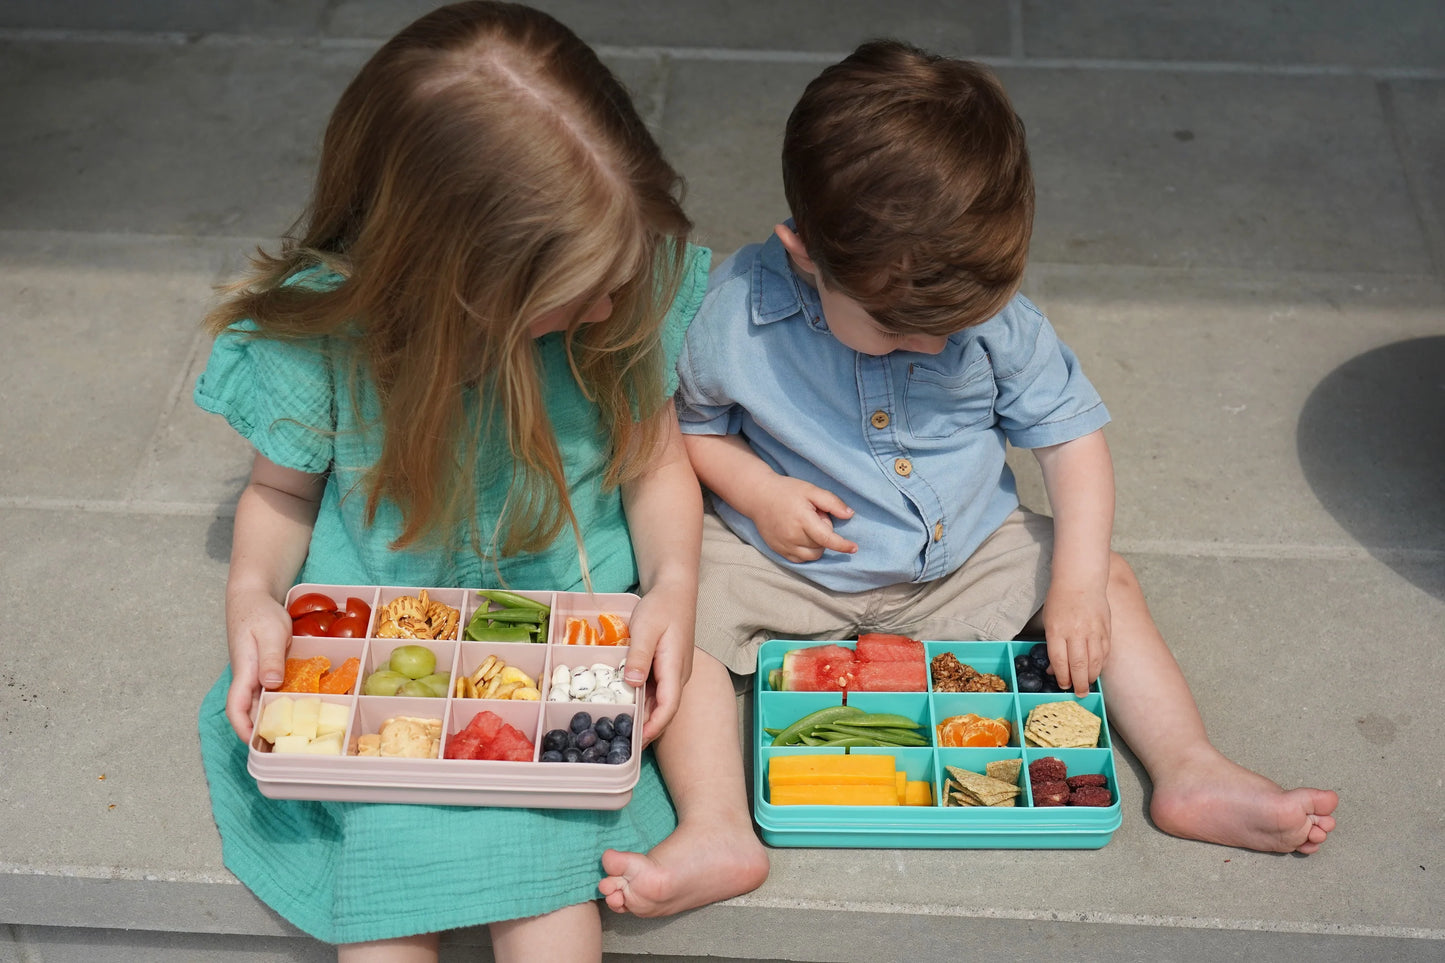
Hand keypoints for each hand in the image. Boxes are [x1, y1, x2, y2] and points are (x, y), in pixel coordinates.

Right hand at [223, 585, 291, 740]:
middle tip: (283, 746)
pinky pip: (269, 691)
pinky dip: (280, 702)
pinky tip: (297, 707)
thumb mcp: (271, 633)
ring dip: (271, 718)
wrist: (252, 597)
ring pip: (259, 702)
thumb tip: (270, 685)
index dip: (243, 728)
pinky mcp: (264, 669)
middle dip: (260, 730)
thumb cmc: (259, 613)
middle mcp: (247, 677)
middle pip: (248, 711)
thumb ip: (271, 658)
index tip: (255, 743)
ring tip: (293, 733)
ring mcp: (255, 674)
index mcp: (244, 672)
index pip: (236, 707)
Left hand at [619, 579, 695, 744]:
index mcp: (675, 668)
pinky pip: (655, 692)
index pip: (668, 707)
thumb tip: (632, 684)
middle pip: (664, 710)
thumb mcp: (646, 628)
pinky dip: (642, 703)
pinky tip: (625, 706)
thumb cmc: (661, 607)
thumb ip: (639, 655)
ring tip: (620, 730)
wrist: (675, 591)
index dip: (654, 727)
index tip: (637, 742)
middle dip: (645, 729)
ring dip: (643, 717)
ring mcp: (673, 673)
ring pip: (659, 703)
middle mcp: (677, 676)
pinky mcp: (666, 669)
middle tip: (620, 743)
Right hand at [751, 476, 858, 561]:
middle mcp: (792, 536)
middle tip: (814, 517)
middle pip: (821, 545)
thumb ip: (832, 502)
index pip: (827, 539)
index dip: (842, 545)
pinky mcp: (778, 550)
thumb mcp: (811, 490)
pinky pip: (799, 559)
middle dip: (824, 533)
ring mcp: (784, 545)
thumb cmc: (786, 491)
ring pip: (812, 555)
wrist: (758, 496)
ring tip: (806, 526)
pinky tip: (802, 536)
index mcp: (803, 520)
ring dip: (817, 545)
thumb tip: (850, 515)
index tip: (854, 548)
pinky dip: (806, 552)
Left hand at [1041, 584, 1110, 696]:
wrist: (1080, 579)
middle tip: (1079, 693)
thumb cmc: (1060, 600)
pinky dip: (1101, 664)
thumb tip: (1053, 669)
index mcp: (1057, 630)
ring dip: (1091, 676)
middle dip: (1078, 683)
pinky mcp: (1106, 628)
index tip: (1062, 685)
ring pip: (1094, 661)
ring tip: (1088, 685)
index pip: (1060, 661)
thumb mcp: (1049, 622)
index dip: (1062, 677)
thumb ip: (1051, 646)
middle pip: (1078, 665)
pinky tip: (1097, 670)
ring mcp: (1093, 630)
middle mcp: (1076, 632)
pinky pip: (1105, 652)